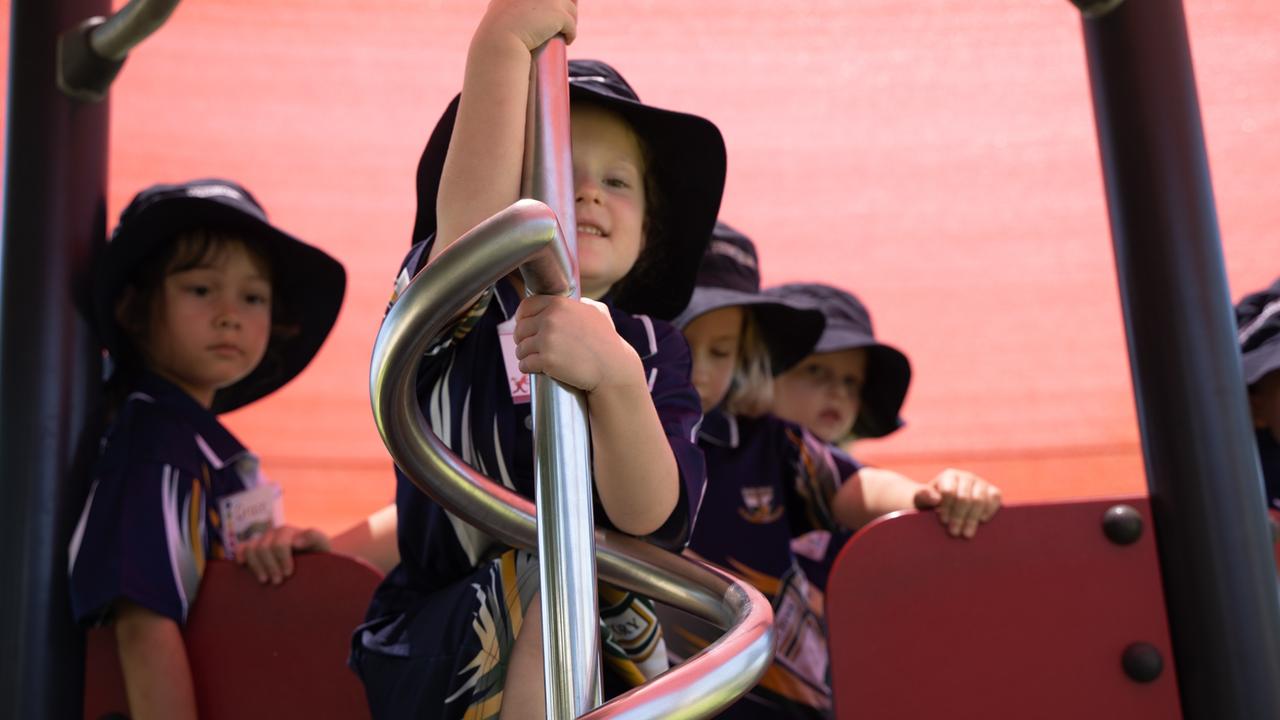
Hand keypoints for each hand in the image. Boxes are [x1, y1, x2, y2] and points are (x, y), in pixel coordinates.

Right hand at [235, 525, 330, 584]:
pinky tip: (242, 564)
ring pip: (251, 549)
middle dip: (270, 566)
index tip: (288, 574)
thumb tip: (295, 542)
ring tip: (265, 581)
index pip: (280, 544)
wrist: (312, 561)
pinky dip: (240, 555)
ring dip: (256, 566)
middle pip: (264, 548)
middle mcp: (273, 533)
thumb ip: (313, 538)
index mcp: (289, 531)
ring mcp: (262, 540)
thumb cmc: (318, 554)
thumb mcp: (322, 546)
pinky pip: (241, 548)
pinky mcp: (253, 548)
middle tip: (278, 582)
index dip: (282, 559)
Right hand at [476, 0, 577, 51]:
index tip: (553, 12)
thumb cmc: (497, 27)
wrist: (500, 39)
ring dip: (570, 20)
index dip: (553, 2)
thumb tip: (498, 3)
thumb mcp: (499, 6)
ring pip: (571, 9)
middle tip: (564, 20)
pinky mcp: (559, 15)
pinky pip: (572, 25)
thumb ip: (506, 1)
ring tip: (566, 31)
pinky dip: (571, 34)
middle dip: (566, 6)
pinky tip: (568, 41)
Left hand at [514, 295, 642, 392]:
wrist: (612, 367)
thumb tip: (576, 302)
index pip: (526, 306)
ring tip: (534, 359)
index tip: (524, 326)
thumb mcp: (598, 312)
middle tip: (530, 346)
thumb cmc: (607, 341)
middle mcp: (550, 320)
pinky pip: (525, 364)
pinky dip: (528, 368)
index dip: (522, 317)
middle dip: (522, 339)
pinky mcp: (546, 361)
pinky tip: (535, 369)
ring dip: (524, 355)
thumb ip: (582, 304)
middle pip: (520, 329)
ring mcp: (547, 341)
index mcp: (559, 305)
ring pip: (520, 348)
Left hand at [912, 469, 1001, 538]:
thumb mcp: (921, 500)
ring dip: (972, 518)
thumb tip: (936, 499)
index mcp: (949, 476)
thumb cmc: (930, 503)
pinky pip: (995, 497)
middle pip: (964, 498)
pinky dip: (990, 509)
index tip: (943, 521)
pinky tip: (981, 521)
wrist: (946, 506)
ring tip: (966, 534)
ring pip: (980, 499)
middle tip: (954, 533)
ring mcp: (981, 483)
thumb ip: (922, 496)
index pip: (949, 491)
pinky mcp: (992, 491)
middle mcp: (966, 477)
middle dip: (959, 517)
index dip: (946, 508)